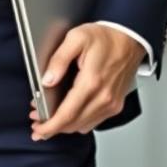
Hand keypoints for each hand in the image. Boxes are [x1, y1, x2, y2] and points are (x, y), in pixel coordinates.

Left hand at [29, 23, 142, 139]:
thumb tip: (47, 79)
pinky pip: (94, 122)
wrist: (129, 38)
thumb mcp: (76, 37)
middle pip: (73, 124)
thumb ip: (59, 59)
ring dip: (65, 126)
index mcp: (92, 81)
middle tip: (37, 121)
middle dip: (53, 127)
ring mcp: (111, 103)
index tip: (37, 129)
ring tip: (50, 117)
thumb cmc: (105, 37)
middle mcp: (104, 97)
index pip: (67, 114)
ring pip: (83, 126)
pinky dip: (79, 122)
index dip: (49, 126)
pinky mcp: (115, 105)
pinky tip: (69, 114)